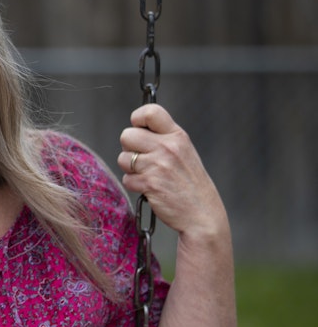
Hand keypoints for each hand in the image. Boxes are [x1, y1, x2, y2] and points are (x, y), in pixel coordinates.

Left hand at [118, 104, 226, 237]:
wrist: (202, 214)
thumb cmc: (190, 183)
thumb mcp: (184, 152)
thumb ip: (164, 138)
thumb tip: (136, 128)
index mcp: (177, 136)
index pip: (150, 112)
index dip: (137, 119)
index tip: (140, 129)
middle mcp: (167, 148)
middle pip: (127, 135)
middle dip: (129, 148)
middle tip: (142, 159)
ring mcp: (158, 165)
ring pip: (123, 158)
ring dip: (130, 169)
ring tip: (148, 175)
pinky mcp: (149, 184)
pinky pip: (127, 179)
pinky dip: (135, 185)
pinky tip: (150, 188)